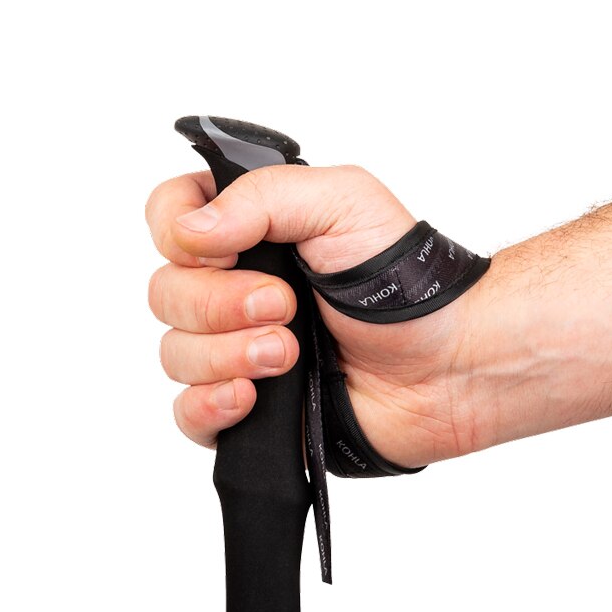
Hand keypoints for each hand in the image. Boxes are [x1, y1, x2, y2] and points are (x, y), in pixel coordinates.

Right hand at [145, 164, 490, 467]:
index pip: (168, 215)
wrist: (446, 365)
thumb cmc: (406, 281)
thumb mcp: (344, 202)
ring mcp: (235, 348)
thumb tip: (191, 231)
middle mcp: (233, 286)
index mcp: (250, 229)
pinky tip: (251, 396)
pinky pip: (187, 413)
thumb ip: (262, 197)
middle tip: (284, 305)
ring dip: (227, 354)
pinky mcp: (246, 407)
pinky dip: (210, 405)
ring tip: (290, 354)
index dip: (176, 233)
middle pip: (165, 293)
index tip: (226, 250)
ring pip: (174, 353)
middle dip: (219, 304)